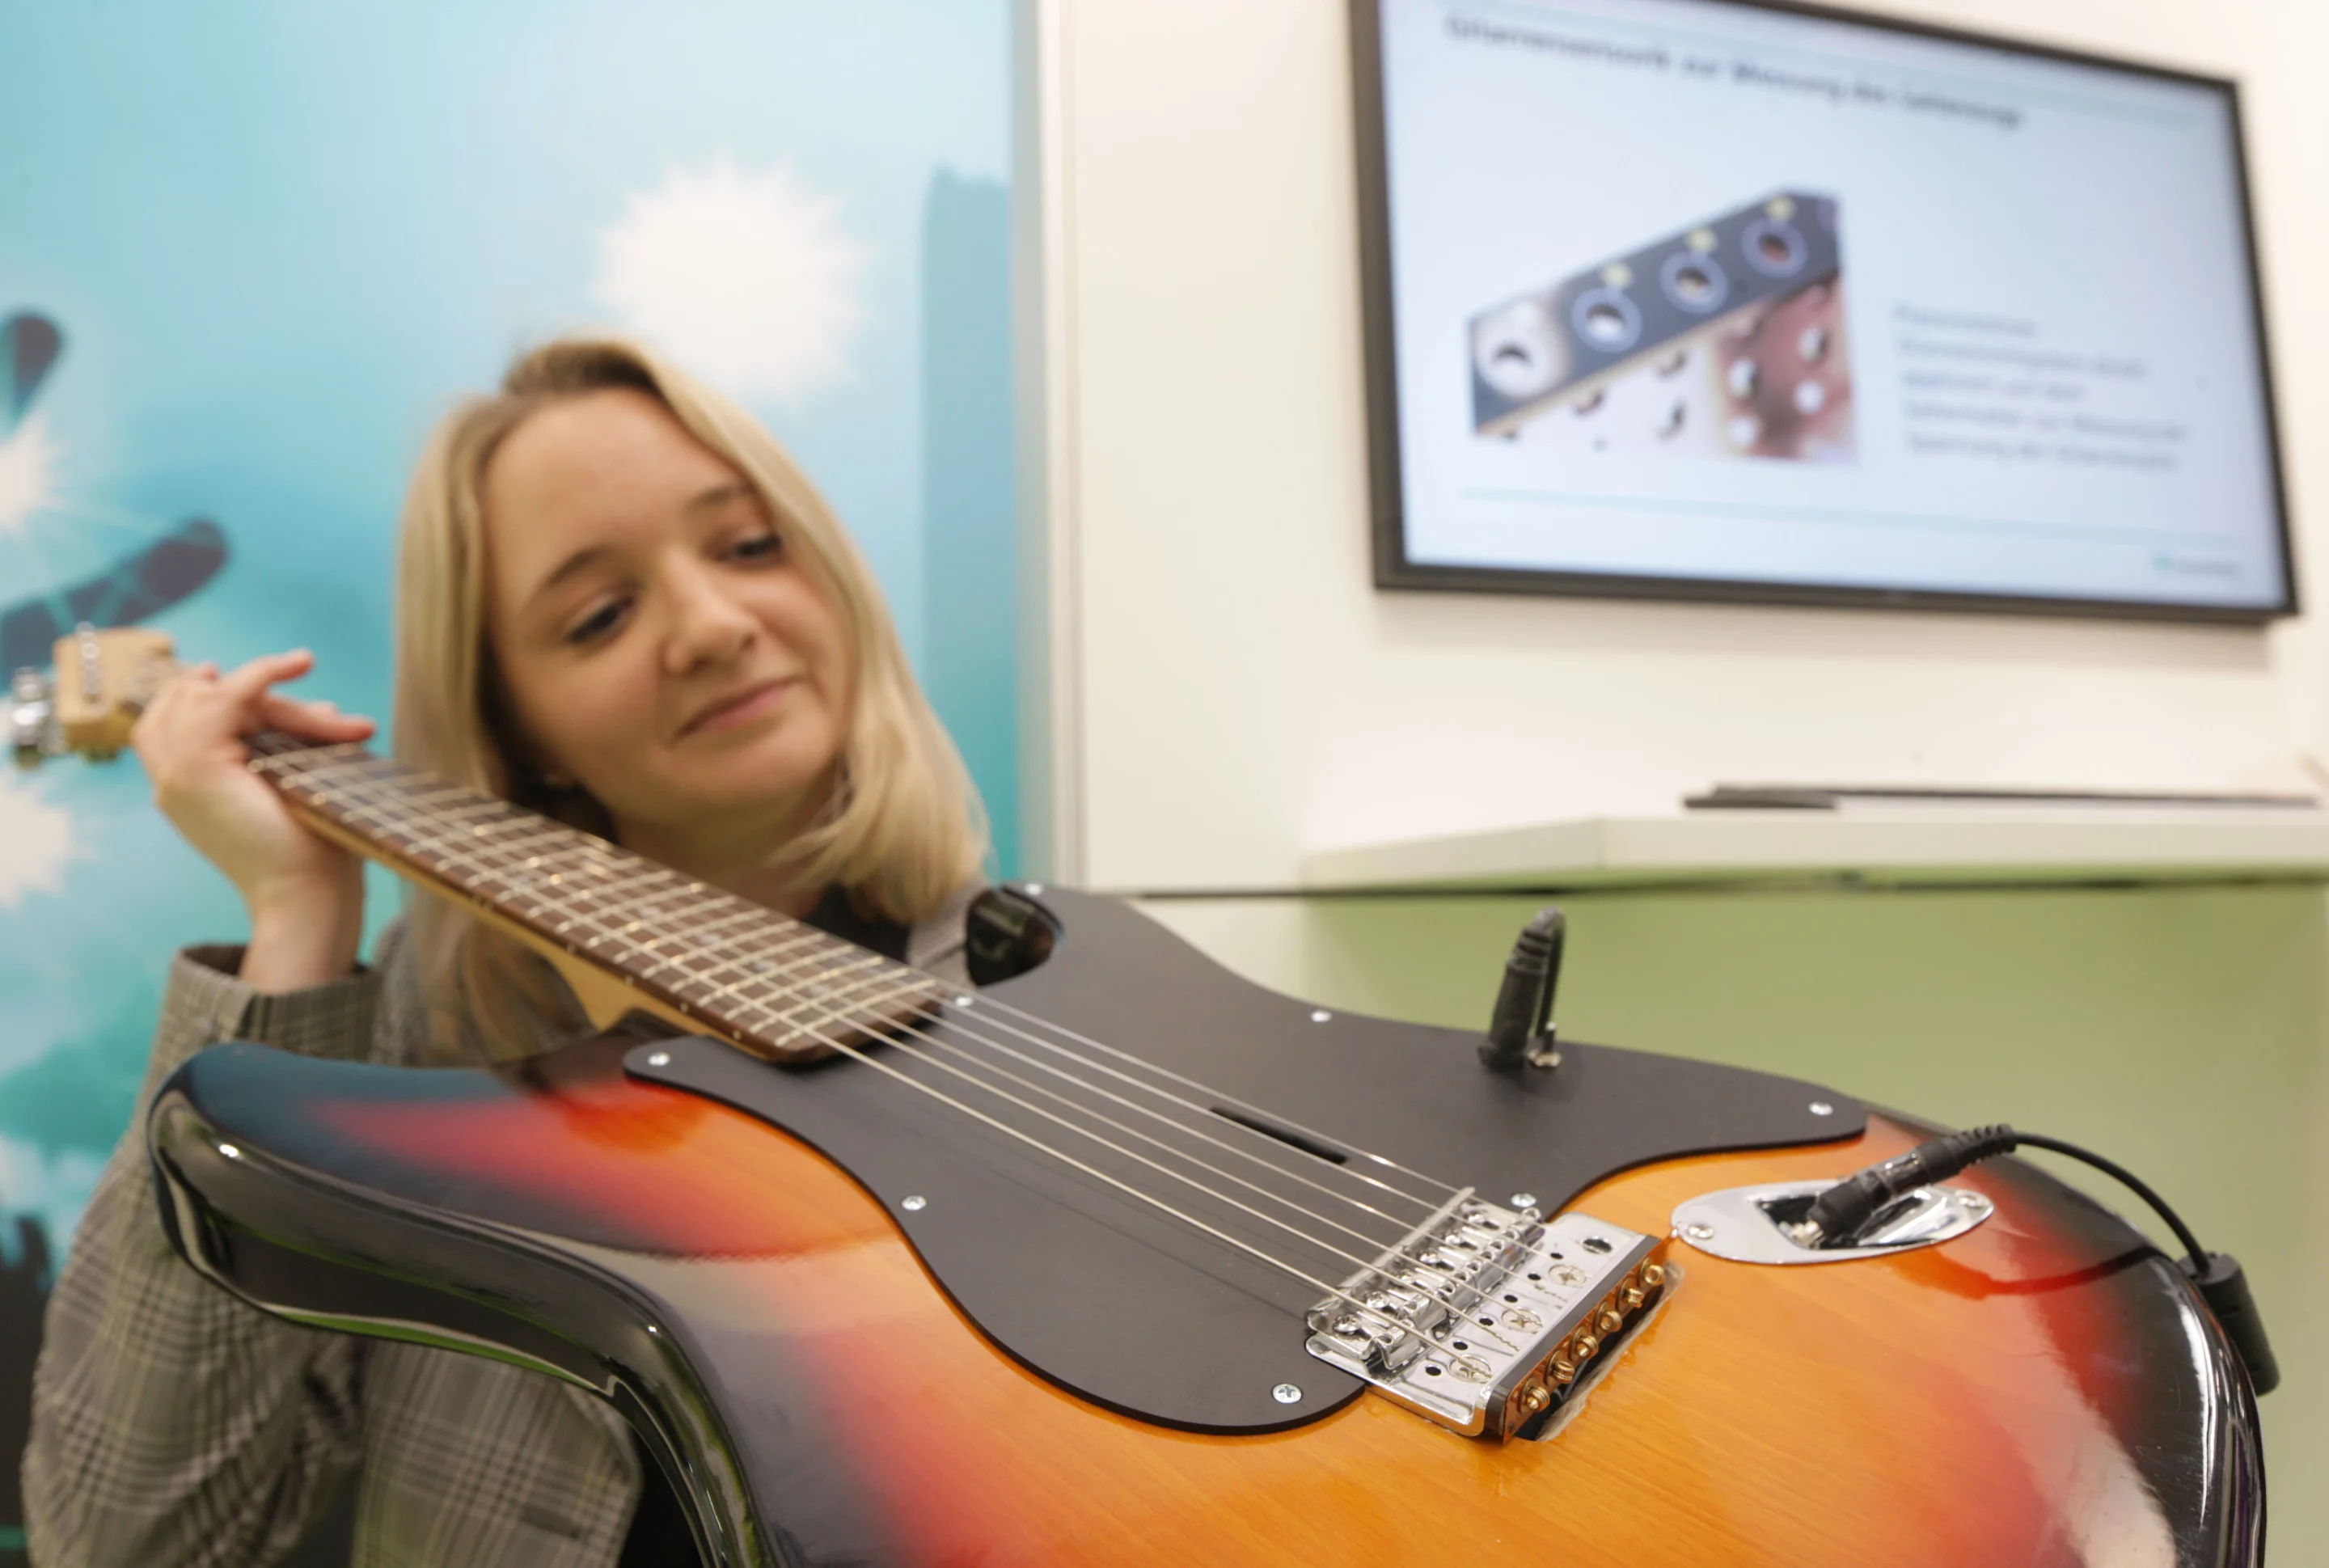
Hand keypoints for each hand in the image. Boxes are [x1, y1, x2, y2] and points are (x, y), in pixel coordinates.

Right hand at [132, 649, 377, 988]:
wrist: (309, 891)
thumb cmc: (315, 848)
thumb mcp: (300, 782)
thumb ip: (297, 747)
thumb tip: (328, 708)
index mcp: (186, 788)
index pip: (180, 716)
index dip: (218, 688)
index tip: (273, 668)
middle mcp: (170, 781)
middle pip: (191, 701)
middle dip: (252, 686)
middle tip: (303, 667)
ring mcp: (174, 776)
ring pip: (206, 698)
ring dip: (263, 682)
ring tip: (303, 663)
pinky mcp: (195, 770)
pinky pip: (220, 701)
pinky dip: (258, 676)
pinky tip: (297, 664)